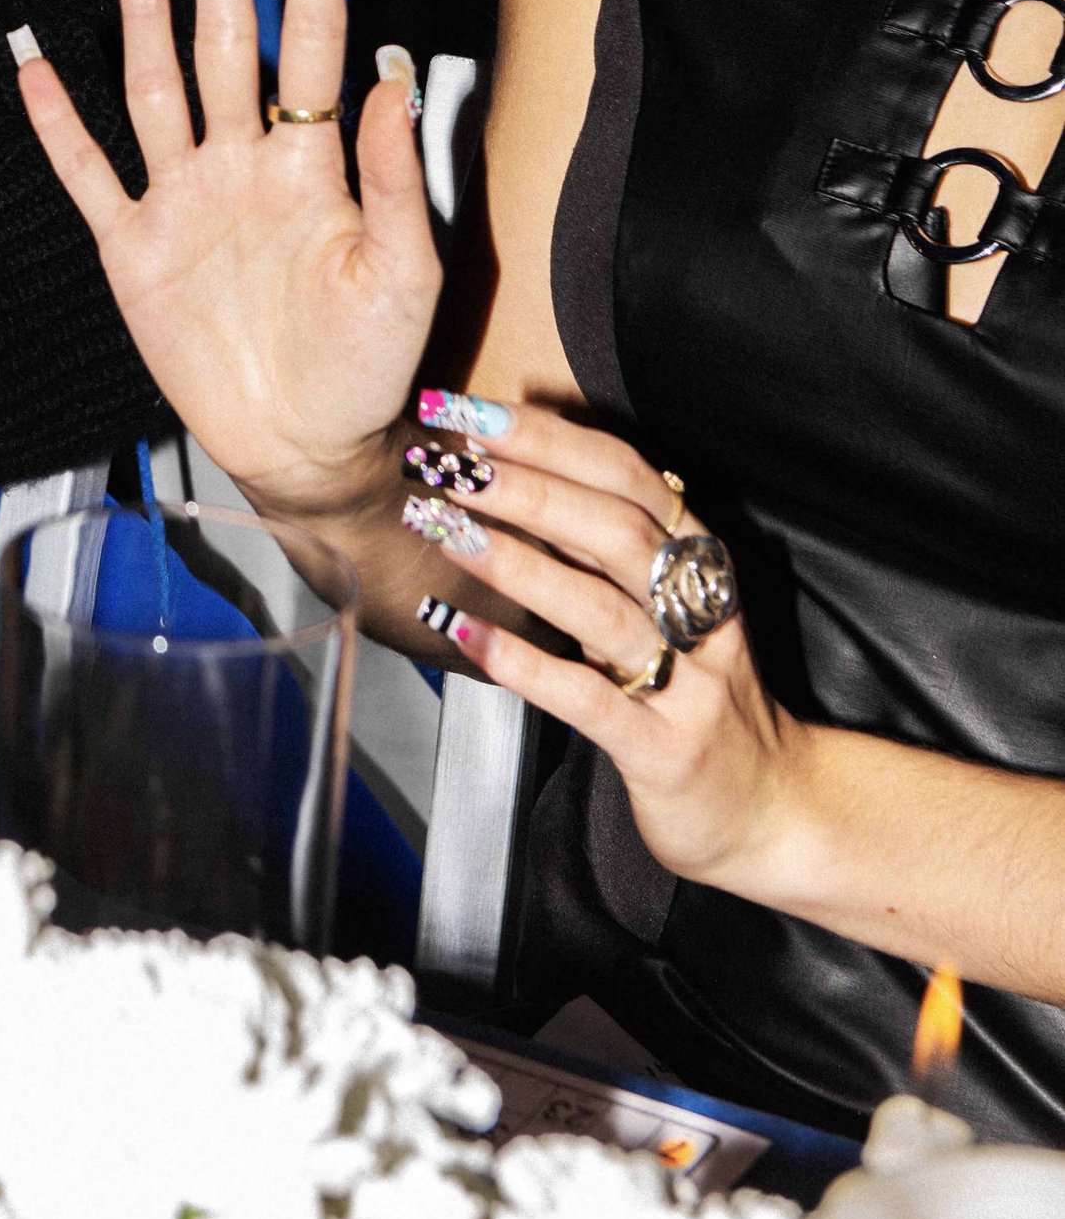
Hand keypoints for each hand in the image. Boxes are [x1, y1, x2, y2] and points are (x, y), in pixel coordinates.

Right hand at [14, 0, 438, 514]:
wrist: (313, 449)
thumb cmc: (373, 364)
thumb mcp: (405, 277)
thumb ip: (394, 179)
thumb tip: (383, 79)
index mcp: (311, 157)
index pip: (311, 27)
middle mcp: (243, 158)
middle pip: (227, 28)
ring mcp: (184, 197)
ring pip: (156, 79)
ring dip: (144, 3)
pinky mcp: (135, 248)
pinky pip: (89, 174)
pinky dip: (58, 123)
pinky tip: (33, 62)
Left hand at [431, 406, 807, 895]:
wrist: (773, 808)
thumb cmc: (697, 691)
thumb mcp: (662, 603)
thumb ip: (601, 540)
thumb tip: (515, 462)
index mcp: (700, 559)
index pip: (628, 476)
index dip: (551, 439)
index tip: (474, 410)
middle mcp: (702, 611)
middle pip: (616, 529)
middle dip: (528, 486)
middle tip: (449, 462)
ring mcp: (689, 684)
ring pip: (602, 607)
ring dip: (517, 562)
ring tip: (445, 529)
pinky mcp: (663, 751)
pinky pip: (588, 700)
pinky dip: (523, 662)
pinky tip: (464, 633)